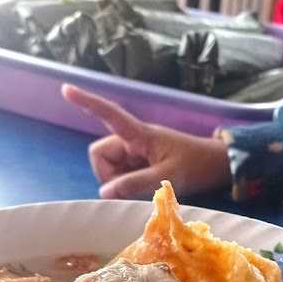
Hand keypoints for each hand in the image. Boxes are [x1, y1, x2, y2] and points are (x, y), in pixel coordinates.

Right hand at [62, 84, 230, 198]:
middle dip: (107, 175)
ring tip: (146, 188)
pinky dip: (125, 185)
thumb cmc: (196, 165)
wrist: (216, 167)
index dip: (87, 103)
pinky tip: (143, 189)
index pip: (109, 113)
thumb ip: (136, 184)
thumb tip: (105, 192)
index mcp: (140, 134)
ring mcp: (134, 152)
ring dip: (118, 183)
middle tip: (132, 189)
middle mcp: (132, 140)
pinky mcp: (138, 164)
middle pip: (100, 155)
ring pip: (109, 169)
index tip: (66, 89)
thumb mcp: (167, 176)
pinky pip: (120, 175)